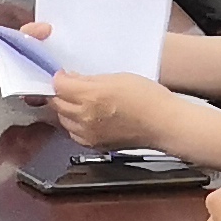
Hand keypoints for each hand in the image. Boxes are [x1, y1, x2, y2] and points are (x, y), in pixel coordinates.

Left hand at [50, 71, 178, 150]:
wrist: (163, 124)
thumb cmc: (147, 98)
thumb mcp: (118, 78)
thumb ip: (90, 80)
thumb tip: (71, 78)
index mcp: (91, 97)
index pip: (59, 86)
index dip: (60, 78)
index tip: (64, 75)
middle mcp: (85, 117)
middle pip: (57, 104)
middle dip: (61, 93)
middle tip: (71, 86)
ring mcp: (88, 134)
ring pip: (63, 120)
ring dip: (66, 109)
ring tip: (80, 102)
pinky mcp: (94, 145)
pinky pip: (73, 133)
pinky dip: (74, 124)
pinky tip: (86, 117)